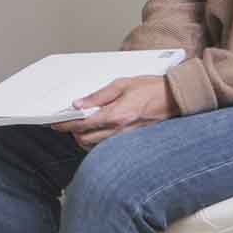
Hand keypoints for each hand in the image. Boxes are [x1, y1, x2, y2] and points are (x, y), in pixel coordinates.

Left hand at [52, 75, 176, 148]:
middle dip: (73, 133)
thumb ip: (98, 96)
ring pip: (96, 147)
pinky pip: (109, 147)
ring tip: (82, 127)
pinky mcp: (133, 142)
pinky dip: (98, 143)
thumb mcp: (122, 84)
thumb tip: (79, 104)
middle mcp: (121, 130)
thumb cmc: (151, 88)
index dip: (65, 125)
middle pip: (85, 140)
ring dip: (85, 139)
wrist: (176, 98)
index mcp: (116, 115)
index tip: (56, 124)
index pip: (82, 124)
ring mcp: (127, 139)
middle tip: (69, 123)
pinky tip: (98, 133)